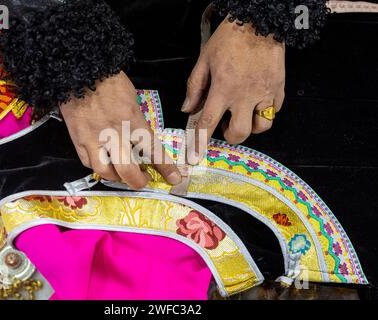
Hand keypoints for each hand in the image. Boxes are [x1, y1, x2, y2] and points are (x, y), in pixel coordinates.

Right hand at [60, 71, 181, 188]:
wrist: (79, 70)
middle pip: (128, 170)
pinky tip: (104, 164)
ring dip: (117, 178)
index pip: (152, 150)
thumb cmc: (108, 80)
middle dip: (138, 181)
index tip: (174, 178)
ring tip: (122, 176)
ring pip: (105, 171)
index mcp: (132, 120)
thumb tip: (140, 137)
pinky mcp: (77, 138)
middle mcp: (114, 133)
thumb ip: (136, 120)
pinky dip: (97, 166)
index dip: (165, 168)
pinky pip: (87, 162)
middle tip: (144, 181)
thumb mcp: (131, 98)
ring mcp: (93, 138)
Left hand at [183, 18, 284, 163]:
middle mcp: (244, 95)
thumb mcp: (204, 59)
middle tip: (225, 125)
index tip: (195, 158)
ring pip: (261, 127)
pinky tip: (256, 102)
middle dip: (230, 136)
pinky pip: (273, 112)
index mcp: (223, 88)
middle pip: (239, 133)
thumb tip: (188, 109)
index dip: (200, 143)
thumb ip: (195, 86)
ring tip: (242, 114)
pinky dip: (264, 113)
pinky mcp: (279, 89)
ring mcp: (264, 93)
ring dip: (249, 127)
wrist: (260, 21)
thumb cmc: (230, 39)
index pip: (208, 123)